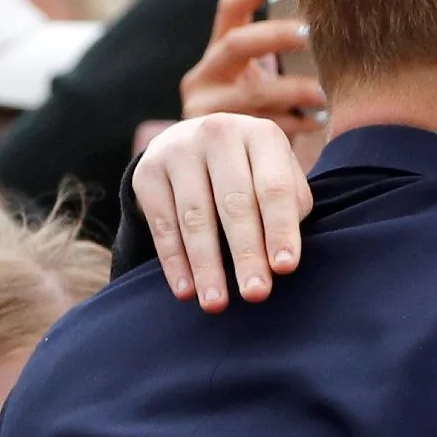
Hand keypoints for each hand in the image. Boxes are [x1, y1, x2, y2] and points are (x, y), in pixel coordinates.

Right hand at [135, 112, 313, 310]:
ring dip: (206, 265)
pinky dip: (174, 261)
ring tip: (216, 303)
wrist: (193, 145)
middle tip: (256, 294)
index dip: (280, 229)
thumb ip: (290, 211)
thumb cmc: (251, 175)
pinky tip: (185, 291)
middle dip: (246, 253)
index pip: (274, 188)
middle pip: (234, 203)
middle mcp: (219, 133)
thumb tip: (282, 259)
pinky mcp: (146, 171)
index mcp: (262, 135)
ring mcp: (178, 149)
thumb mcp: (277, 179)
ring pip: (195, 217)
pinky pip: (162, 224)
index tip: (285, 269)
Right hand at [178, 0, 328, 149]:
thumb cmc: (263, 117)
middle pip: (238, 43)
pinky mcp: (215, 142)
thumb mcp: (266, 82)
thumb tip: (328, 27)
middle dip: (277, 36)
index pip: (231, 7)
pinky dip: (292, 124)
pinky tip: (318, 123)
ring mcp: (204, 109)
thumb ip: (283, 58)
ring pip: (251, 91)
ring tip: (324, 93)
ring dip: (293, 89)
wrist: (225, 174)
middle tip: (312, 35)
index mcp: (219, 51)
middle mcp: (205, 75)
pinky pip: (258, 127)